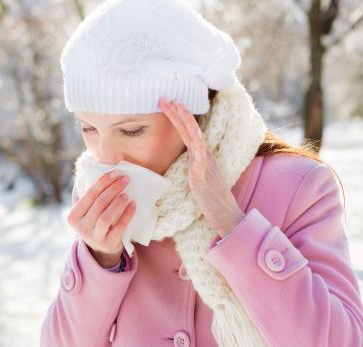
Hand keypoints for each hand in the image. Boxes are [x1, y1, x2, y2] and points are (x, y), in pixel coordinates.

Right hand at [66, 169, 136, 267]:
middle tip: (125, 179)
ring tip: (127, 193)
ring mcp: (94, 237)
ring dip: (118, 203)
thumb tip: (95, 170)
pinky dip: (127, 215)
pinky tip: (133, 205)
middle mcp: (81, 228)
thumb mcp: (85, 212)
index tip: (116, 172)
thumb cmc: (94, 222)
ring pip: (106, 217)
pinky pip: (119, 227)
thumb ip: (87, 196)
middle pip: (99, 204)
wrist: (100, 249)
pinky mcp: (108, 244)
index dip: (103, 182)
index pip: (89, 195)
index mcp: (73, 216)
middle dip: (113, 189)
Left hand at [158, 97, 244, 236]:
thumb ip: (193, 165)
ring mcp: (204, 164)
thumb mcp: (199, 177)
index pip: (187, 132)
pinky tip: (192, 133)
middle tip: (165, 98)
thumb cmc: (211, 198)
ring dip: (185, 121)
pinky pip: (200, 157)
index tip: (168, 103)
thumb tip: (186, 158)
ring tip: (176, 106)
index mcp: (201, 155)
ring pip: (194, 137)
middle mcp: (204, 155)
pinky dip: (197, 144)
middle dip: (177, 113)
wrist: (225, 213)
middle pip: (189, 129)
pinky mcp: (202, 176)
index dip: (177, 117)